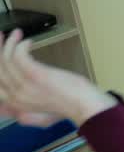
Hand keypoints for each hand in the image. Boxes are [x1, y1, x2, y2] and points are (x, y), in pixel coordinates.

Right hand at [0, 31, 114, 125]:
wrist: (86, 106)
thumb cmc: (70, 107)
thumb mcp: (43, 118)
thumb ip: (25, 115)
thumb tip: (7, 108)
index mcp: (15, 105)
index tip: (0, 50)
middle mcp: (15, 97)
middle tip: (1, 36)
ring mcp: (23, 86)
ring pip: (6, 59)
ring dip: (10, 42)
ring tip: (17, 34)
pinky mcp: (34, 75)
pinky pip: (18, 55)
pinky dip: (20, 45)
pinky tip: (28, 41)